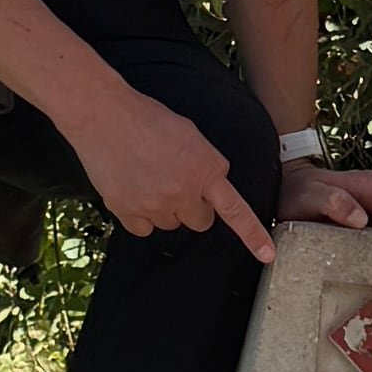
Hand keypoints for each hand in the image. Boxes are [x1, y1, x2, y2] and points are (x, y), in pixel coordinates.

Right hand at [74, 79, 275, 258]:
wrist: (105, 116)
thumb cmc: (148, 119)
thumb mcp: (191, 135)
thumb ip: (206, 164)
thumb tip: (207, 187)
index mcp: (206, 170)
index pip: (235, 210)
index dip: (253, 235)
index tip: (267, 255)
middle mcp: (184, 192)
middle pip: (200, 221)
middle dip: (194, 207)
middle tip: (176, 182)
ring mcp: (155, 205)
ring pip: (170, 223)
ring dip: (166, 208)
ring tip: (149, 177)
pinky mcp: (128, 212)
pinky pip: (144, 229)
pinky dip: (140, 215)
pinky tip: (133, 189)